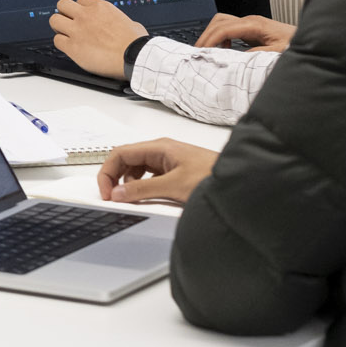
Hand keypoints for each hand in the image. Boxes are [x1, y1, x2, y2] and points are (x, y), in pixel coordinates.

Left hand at [49, 0, 147, 75]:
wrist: (134, 57)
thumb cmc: (136, 43)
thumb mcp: (131, 22)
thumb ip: (119, 20)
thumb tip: (123, 25)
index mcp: (101, 7)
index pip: (80, 1)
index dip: (80, 10)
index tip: (82, 17)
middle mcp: (86, 16)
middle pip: (62, 4)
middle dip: (64, 13)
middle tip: (69, 23)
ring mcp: (77, 30)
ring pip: (54, 20)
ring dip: (58, 27)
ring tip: (65, 35)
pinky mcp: (73, 47)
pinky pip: (57, 41)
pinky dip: (62, 45)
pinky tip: (70, 48)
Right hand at [97, 137, 216, 205]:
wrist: (239, 182)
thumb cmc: (213, 176)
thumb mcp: (174, 186)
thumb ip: (143, 190)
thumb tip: (119, 193)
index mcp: (159, 147)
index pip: (120, 153)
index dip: (108, 172)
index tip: (107, 192)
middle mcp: (161, 151)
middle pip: (126, 160)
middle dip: (116, 178)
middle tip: (114, 198)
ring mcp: (168, 161)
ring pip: (137, 170)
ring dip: (130, 184)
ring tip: (132, 199)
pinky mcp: (175, 172)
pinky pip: (150, 178)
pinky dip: (142, 188)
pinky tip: (148, 198)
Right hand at [195, 12, 293, 53]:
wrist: (308, 40)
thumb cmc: (295, 44)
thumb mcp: (276, 53)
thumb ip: (255, 55)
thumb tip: (236, 58)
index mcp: (254, 24)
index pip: (224, 28)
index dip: (210, 39)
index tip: (202, 52)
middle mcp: (250, 21)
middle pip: (218, 20)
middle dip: (206, 35)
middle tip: (199, 51)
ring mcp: (250, 24)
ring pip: (222, 22)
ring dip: (212, 34)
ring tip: (208, 50)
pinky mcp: (251, 30)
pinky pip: (229, 28)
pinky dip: (221, 37)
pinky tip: (224, 49)